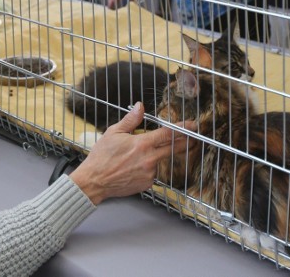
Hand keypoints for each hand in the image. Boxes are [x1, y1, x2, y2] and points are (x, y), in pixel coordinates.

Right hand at [69, 103, 194, 204]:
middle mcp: (149, 159)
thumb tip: (140, 106)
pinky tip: (134, 167)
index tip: (192, 125)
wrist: (95, 181)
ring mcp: (149, 173)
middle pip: (174, 148)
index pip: (168, 133)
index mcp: (142, 144)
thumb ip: (131, 120)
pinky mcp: (147, 184)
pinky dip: (149, 168)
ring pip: (161, 160)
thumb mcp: (113, 132)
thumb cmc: (101, 156)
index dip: (183, 128)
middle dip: (186, 142)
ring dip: (159, 156)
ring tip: (139, 156)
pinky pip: (153, 173)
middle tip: (194, 138)